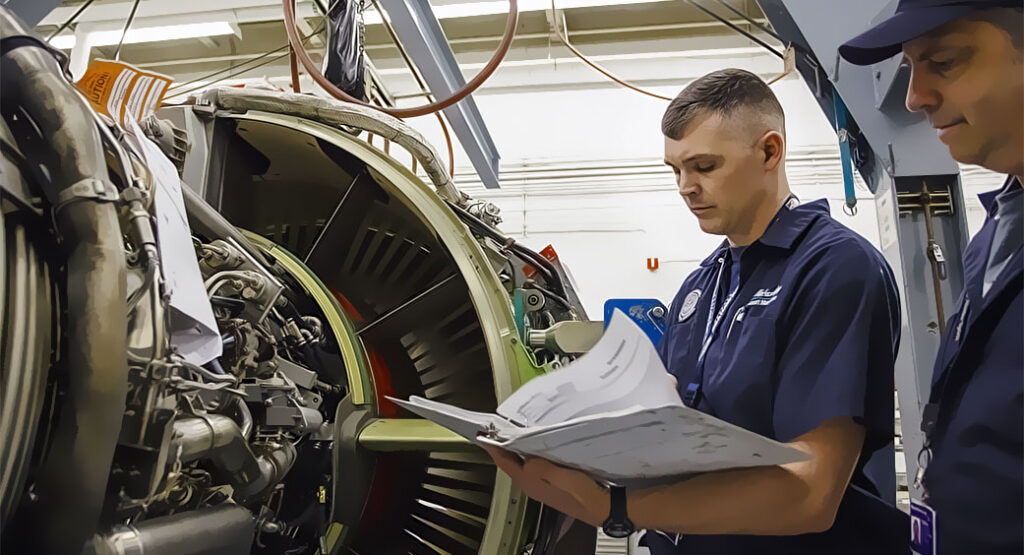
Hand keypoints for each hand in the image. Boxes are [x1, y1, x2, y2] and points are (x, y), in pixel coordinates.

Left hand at [481, 444, 609, 527]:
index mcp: (530, 482)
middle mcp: (533, 485)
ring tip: (516, 433)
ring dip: (520, 449)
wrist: (602, 507)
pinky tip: (541, 446)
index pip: (504, 463)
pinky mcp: (555, 483)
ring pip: (524, 464)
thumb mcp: (556, 474)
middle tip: (498, 430)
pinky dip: (534, 454)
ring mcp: (544, 485)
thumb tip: (526, 457)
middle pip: (512, 463)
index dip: (492, 447)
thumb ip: (537, 464)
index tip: (484, 435)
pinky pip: (538, 465)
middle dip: (505, 446)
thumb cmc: (583, 493)